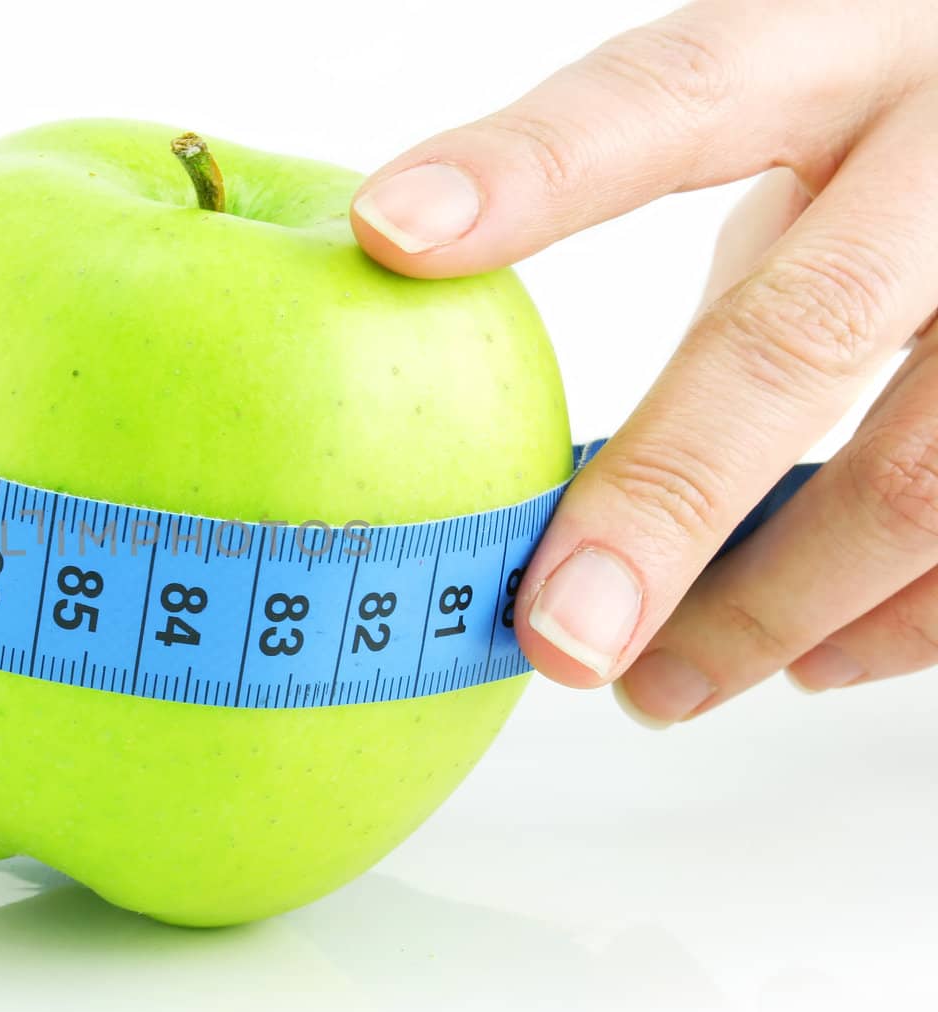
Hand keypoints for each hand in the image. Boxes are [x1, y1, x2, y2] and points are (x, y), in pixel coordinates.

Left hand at [350, 0, 937, 725]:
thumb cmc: (901, 142)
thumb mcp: (804, 125)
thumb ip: (691, 221)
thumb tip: (530, 398)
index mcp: (845, 45)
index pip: (677, 89)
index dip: (532, 167)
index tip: (389, 233)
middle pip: (808, 329)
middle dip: (664, 501)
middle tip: (554, 630)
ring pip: (922, 475)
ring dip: (770, 609)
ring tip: (649, 684)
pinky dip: (891, 627)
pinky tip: (805, 662)